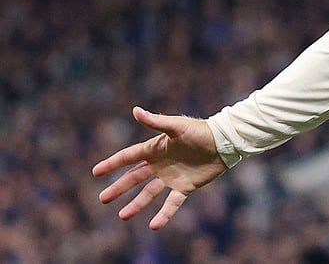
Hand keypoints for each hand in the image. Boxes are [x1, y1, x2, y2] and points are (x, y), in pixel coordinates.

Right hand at [92, 106, 226, 229]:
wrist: (223, 142)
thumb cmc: (200, 131)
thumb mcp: (176, 126)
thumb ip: (156, 122)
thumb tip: (135, 110)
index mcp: (155, 149)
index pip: (128, 157)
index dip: (112, 164)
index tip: (96, 172)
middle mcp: (159, 165)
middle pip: (134, 178)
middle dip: (118, 188)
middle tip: (102, 199)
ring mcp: (171, 177)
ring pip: (148, 194)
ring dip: (136, 205)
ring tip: (123, 216)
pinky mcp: (185, 187)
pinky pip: (171, 203)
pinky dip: (163, 215)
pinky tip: (154, 226)